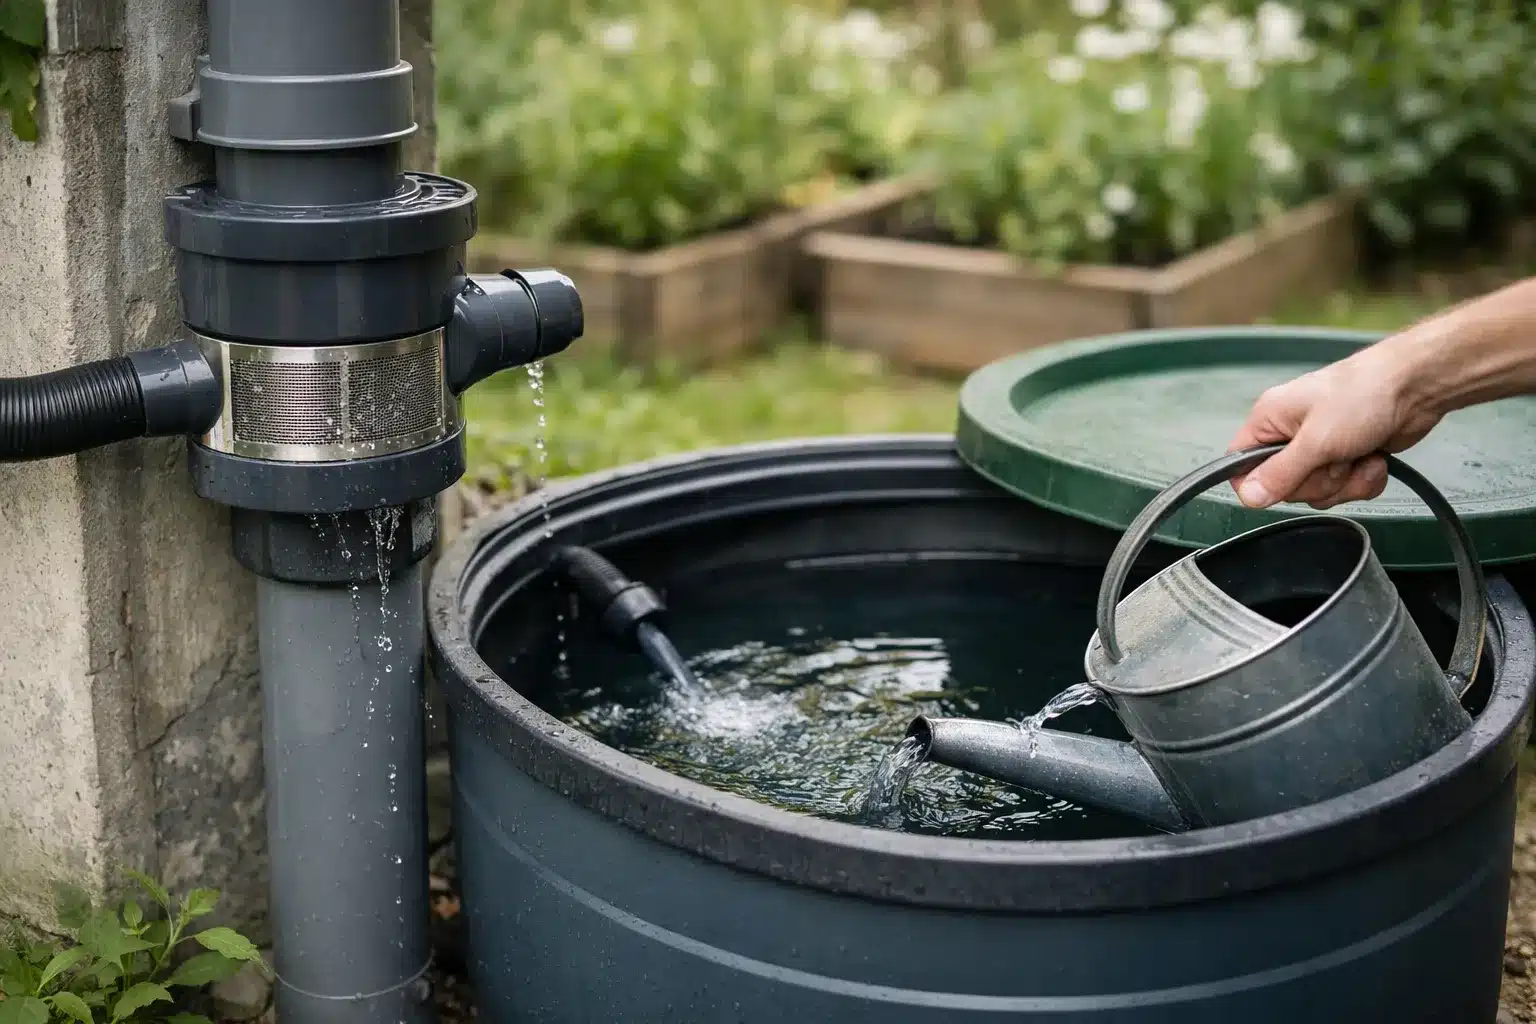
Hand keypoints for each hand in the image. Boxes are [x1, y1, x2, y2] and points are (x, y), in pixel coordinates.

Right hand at [1227, 345, 1442, 509]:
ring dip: (1345, 482)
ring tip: (1359, 453)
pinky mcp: (1347, 458)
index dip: (1259, 484)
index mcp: (1269, 421)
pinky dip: (1364, 480)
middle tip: (1334, 457)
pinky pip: (1344, 490)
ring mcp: (1319, 448)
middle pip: (1284, 487)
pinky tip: (1373, 457)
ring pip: (1317, 492)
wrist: (1416, 386)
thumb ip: (1280, 473)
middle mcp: (1289, 435)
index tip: (1287, 483)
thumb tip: (1248, 498)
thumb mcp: (1316, 440)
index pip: (1240, 466)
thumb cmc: (1363, 395)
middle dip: (1317, 482)